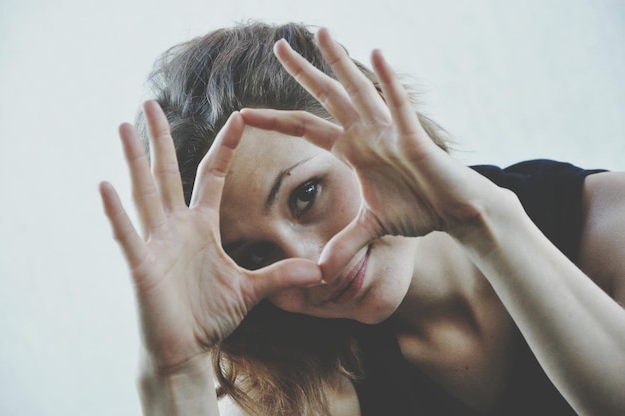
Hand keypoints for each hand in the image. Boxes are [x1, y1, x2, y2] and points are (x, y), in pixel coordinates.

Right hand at [99, 101, 321, 371]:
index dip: (226, 147)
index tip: (239, 117)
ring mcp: (156, 244)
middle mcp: (177, 228)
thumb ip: (282, 275)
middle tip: (151, 101)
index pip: (213, 176)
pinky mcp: (142, 266)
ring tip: (124, 127)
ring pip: (145, 194)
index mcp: (202, 227)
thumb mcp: (252, 290)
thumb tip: (321, 270)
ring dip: (135, 161)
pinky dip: (117, 213)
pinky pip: (128, 235)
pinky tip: (104, 185)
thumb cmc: (210, 317)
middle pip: (169, 173)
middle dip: (160, 138)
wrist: (184, 351)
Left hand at [241, 28, 503, 281]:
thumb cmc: (416, 208)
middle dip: (302, 71)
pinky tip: (376, 55)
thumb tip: (322, 271)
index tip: (243, 113)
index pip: (305, 128)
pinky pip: (398, 107)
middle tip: (277, 45)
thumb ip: (345, 242)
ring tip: (321, 32)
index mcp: (351, 148)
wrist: (454, 209)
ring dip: (341, 62)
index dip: (275, 120)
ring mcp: (388, 131)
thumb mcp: (372, 228)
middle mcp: (365, 133)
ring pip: (359, 90)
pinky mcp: (413, 137)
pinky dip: (388, 82)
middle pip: (326, 97)